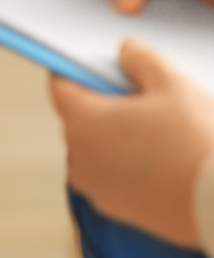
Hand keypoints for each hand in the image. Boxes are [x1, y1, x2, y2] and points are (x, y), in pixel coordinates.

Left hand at [49, 39, 213, 247]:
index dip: (76, 71)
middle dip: (104, 104)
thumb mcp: (172, 84)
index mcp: (82, 121)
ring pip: (95, 147)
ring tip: (157, 131)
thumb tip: (124, 51)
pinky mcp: (112, 206)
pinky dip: (126, 163)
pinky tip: (160, 159)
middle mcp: (78, 155)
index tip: (94, 66)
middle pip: (79, 117)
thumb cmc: (196, 141)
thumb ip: (141, 59)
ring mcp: (93, 185)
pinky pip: (110, 174)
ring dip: (114, 136)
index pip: (60, 86)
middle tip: (143, 98)